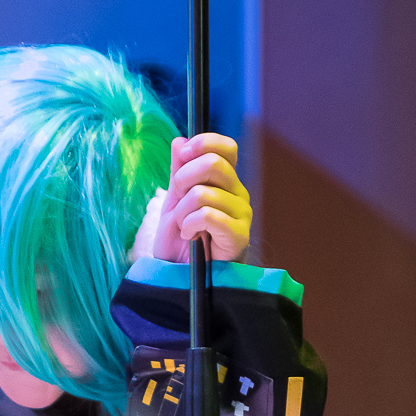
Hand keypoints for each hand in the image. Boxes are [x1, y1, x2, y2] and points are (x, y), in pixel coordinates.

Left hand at [152, 133, 252, 263]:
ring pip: (203, 193)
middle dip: (183, 179)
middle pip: (213, 164)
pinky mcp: (239, 235)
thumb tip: (179, 141)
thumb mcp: (173, 200)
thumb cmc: (180, 240)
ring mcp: (242, 214)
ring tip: (183, 226)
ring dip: (182, 211)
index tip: (184, 154)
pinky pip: (207, 215)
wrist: (181, 275)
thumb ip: (178, 170)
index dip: (204, 143)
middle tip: (177, 200)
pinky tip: (190, 236)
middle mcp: (238, 193)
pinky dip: (189, 225)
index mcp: (226, 181)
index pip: (226, 147)